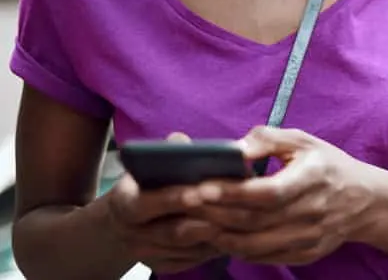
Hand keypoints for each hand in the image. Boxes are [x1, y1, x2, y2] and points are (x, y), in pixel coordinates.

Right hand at [107, 133, 221, 274]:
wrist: (128, 221)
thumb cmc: (148, 184)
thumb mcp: (150, 165)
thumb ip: (166, 152)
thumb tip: (182, 142)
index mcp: (124, 203)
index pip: (145, 204)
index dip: (173, 199)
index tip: (200, 192)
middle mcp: (132, 233)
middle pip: (172, 231)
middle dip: (204, 219)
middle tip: (234, 207)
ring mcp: (147, 254)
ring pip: (187, 248)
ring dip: (215, 235)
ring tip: (242, 219)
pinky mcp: (164, 266)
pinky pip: (193, 260)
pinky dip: (213, 247)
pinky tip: (234, 233)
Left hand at [186, 126, 379, 265]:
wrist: (365, 201)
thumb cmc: (328, 165)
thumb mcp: (304, 141)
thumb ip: (268, 139)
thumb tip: (234, 148)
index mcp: (314, 178)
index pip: (268, 192)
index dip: (233, 192)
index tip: (200, 187)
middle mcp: (312, 212)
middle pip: (254, 220)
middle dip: (214, 212)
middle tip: (181, 203)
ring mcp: (308, 238)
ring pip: (253, 244)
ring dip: (219, 235)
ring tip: (190, 222)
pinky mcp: (303, 255)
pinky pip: (261, 256)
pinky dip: (235, 248)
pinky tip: (216, 236)